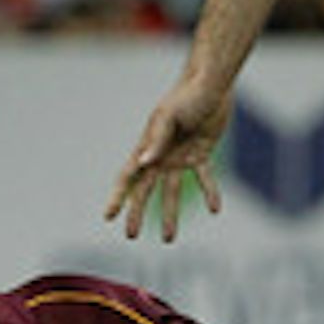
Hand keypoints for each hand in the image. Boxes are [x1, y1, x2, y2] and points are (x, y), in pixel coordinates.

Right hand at [104, 79, 232, 241]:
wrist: (211, 85)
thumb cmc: (186, 96)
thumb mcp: (169, 117)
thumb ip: (156, 140)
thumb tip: (144, 163)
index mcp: (146, 147)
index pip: (127, 176)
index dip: (117, 196)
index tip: (107, 216)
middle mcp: (160, 156)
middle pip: (145, 190)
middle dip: (137, 212)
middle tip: (131, 235)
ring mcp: (179, 157)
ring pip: (171, 191)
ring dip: (170, 214)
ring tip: (168, 238)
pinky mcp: (200, 154)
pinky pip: (204, 178)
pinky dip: (209, 192)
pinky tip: (215, 209)